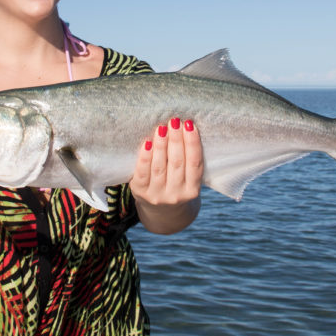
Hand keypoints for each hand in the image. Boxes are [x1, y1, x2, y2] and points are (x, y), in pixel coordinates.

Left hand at [130, 118, 202, 233]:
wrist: (161, 214)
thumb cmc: (177, 187)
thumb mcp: (188, 180)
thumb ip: (188, 161)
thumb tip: (184, 127)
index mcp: (192, 190)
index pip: (194, 164)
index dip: (192, 143)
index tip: (190, 124)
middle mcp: (176, 195)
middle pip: (177, 163)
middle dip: (176, 140)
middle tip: (174, 121)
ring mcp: (157, 195)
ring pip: (159, 166)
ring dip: (161, 145)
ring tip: (162, 128)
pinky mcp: (140, 193)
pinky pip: (142, 172)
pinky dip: (145, 156)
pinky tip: (147, 142)